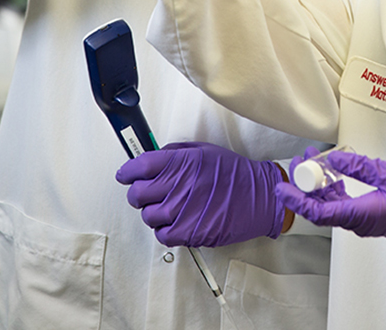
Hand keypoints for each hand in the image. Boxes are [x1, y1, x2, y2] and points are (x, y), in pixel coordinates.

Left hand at [115, 141, 285, 246]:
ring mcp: (182, 211)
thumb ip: (175, 153)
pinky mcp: (189, 232)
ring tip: (168, 208)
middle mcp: (178, 185)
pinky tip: (176, 222)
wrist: (258, 197)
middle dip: (139, 193)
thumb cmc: (234, 174)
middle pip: (137, 193)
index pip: (138, 167)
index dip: (127, 172)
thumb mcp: (203, 151)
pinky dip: (165, 230)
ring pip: (147, 216)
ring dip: (153, 212)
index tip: (126, 175)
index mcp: (180, 162)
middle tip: (148, 192)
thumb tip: (151, 158)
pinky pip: (161, 235)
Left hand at [274, 149, 385, 242]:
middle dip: (304, 186)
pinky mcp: (367, 217)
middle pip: (320, 209)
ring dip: (318, 187)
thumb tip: (334, 160)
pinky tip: (332, 174)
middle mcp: (357, 222)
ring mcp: (362, 221)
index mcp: (359, 215)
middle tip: (299, 163)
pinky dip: (332, 191)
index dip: (296, 200)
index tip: (283, 187)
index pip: (317, 212)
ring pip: (330, 207)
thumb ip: (357, 166)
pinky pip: (342, 206)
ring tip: (313, 162)